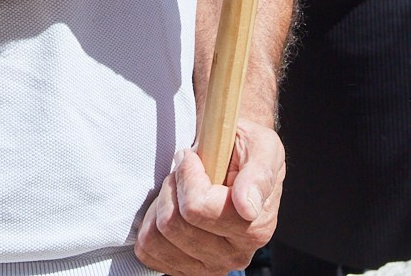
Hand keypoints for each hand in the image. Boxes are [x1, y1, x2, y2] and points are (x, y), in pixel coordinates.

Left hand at [134, 122, 283, 275]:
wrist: (238, 162)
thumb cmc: (247, 151)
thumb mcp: (262, 147)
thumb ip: (258, 176)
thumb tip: (247, 208)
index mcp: (255, 228)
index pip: (195, 208)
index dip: (186, 175)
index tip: (193, 158)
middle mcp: (234, 255)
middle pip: (172, 224)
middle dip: (172, 187)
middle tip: (186, 172)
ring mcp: (208, 266)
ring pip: (155, 239)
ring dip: (161, 205)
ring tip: (179, 191)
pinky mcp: (185, 269)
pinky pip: (148, 251)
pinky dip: (150, 224)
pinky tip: (171, 209)